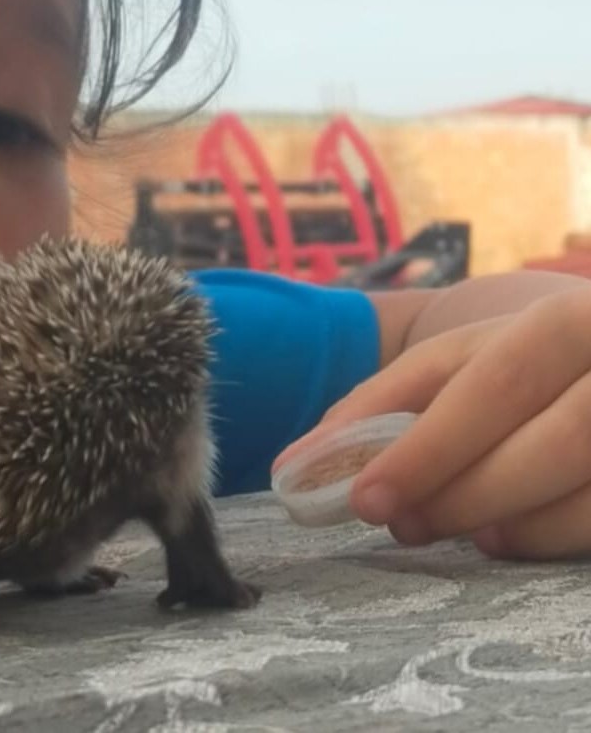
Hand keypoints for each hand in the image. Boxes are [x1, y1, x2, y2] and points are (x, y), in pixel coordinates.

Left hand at [274, 287, 590, 559]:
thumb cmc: (520, 365)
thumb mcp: (461, 359)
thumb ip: (386, 400)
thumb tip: (297, 465)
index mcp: (571, 321)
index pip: (498, 383)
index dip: (430, 447)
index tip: (363, 498)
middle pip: (556, 440)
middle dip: (461, 489)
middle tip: (394, 520)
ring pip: (588, 483)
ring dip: (503, 516)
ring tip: (436, 525)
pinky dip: (550, 535)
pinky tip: (501, 538)